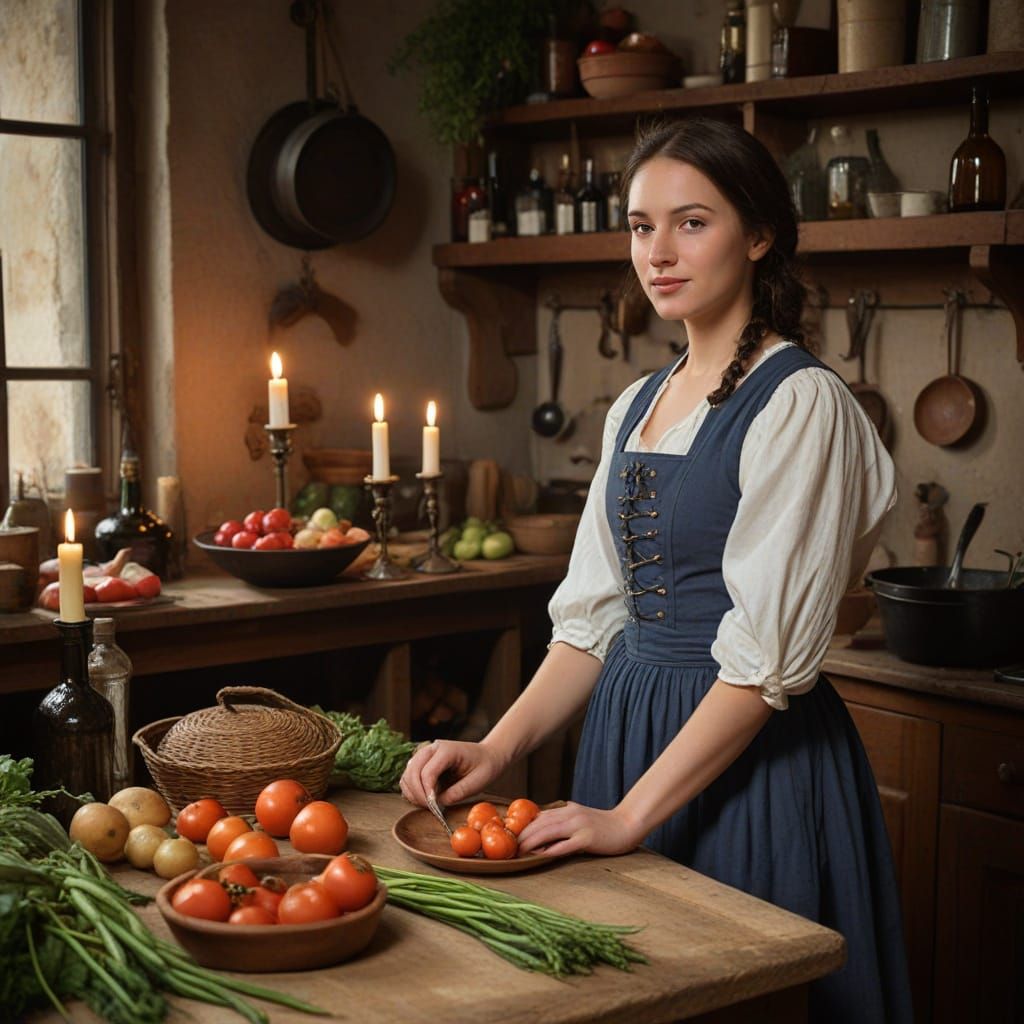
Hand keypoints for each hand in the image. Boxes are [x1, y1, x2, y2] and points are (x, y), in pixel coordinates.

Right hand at [399, 739, 503, 808]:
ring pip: (407, 773)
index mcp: (447, 750)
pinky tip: (424, 799)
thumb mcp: (478, 781)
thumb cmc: (485, 767)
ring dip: (412, 792)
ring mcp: (426, 754)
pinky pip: (409, 776)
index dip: (427, 792)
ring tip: (427, 805)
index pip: (427, 771)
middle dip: (417, 793)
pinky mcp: (423, 762)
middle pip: (413, 771)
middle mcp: (433, 748)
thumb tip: (438, 803)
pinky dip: (411, 790)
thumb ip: (458, 792)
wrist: (487, 756)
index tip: (433, 807)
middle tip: (429, 809)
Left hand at [516, 801, 641, 858]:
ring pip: (548, 832)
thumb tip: (542, 830)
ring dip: (531, 842)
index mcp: (566, 809)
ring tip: (519, 851)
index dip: (523, 827)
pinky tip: (540, 855)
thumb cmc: (603, 825)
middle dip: (522, 835)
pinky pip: (564, 845)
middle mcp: (570, 814)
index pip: (539, 816)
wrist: (627, 825)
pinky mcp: (587, 838)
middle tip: (509, 847)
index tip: (511, 837)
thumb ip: (563, 821)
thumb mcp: (579, 818)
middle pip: (539, 823)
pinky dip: (550, 850)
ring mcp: (578, 825)